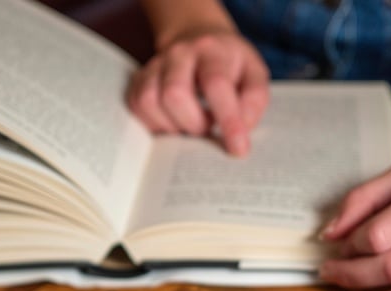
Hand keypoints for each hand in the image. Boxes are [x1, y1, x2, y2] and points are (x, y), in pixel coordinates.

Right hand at [126, 27, 269, 155]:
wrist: (199, 40)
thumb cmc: (229, 65)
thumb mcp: (254, 75)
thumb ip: (253, 101)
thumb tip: (241, 130)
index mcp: (213, 51)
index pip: (217, 85)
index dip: (228, 120)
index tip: (238, 149)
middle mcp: (180, 53)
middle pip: (174, 94)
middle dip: (193, 123)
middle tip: (207, 128)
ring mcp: (156, 65)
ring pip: (150, 101)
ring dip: (172, 126)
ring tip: (190, 125)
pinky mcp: (140, 79)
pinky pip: (137, 107)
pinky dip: (155, 124)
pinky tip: (173, 123)